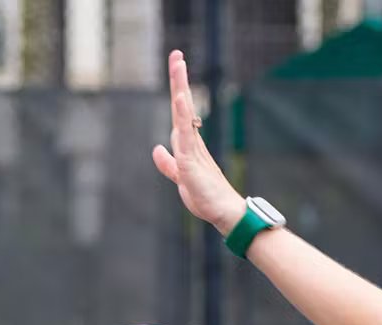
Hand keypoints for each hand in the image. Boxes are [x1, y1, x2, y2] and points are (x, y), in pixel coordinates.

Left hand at [152, 49, 245, 234]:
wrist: (223, 213)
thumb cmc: (206, 196)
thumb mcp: (180, 177)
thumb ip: (168, 163)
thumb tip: (157, 148)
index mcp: (188, 143)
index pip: (179, 112)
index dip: (177, 90)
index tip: (177, 68)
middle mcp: (191, 141)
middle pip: (182, 105)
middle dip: (179, 80)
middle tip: (177, 55)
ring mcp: (192, 149)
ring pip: (183, 113)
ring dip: (181, 88)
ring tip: (179, 65)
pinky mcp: (191, 161)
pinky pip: (185, 135)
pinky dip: (183, 116)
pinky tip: (182, 98)